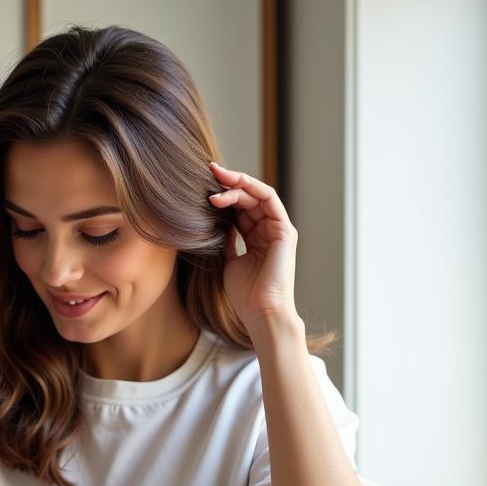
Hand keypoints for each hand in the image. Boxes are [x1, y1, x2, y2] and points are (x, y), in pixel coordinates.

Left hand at [208, 162, 299, 333]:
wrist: (260, 312)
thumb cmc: (244, 294)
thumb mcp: (228, 261)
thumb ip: (225, 239)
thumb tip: (213, 220)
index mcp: (257, 238)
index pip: (240, 208)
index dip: (223, 195)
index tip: (201, 187)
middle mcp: (269, 230)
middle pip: (249, 197)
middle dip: (228, 182)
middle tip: (208, 173)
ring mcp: (278, 229)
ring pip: (258, 194)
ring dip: (237, 184)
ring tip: (215, 180)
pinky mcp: (284, 230)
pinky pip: (269, 200)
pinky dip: (251, 190)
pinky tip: (229, 190)